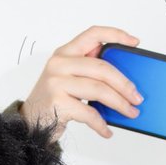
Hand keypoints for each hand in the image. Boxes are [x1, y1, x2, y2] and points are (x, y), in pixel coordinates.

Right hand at [20, 25, 142, 138]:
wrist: (28, 123)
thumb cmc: (53, 101)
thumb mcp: (68, 78)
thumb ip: (88, 71)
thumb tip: (124, 79)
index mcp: (65, 53)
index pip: (93, 34)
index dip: (115, 34)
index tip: (134, 43)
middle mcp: (59, 64)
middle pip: (102, 68)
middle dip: (124, 84)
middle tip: (137, 96)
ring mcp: (57, 82)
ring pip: (99, 90)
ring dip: (119, 104)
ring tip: (130, 112)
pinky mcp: (57, 103)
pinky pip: (88, 113)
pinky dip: (101, 124)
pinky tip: (107, 130)